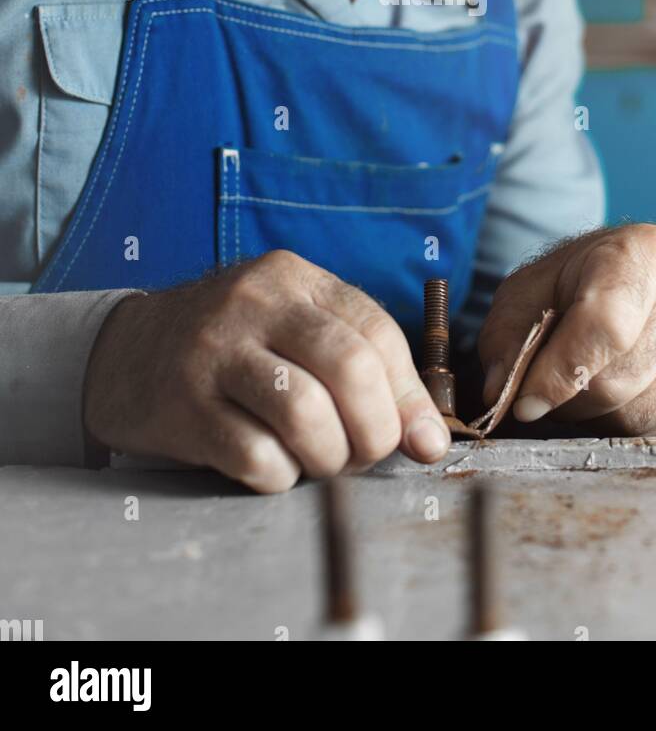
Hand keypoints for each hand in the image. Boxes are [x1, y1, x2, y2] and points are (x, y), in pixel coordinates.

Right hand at [83, 251, 451, 491]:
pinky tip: (271, 467)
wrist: (124, 352)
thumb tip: (430, 442)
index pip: (377, 332)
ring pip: (306, 415)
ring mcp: (215, 352)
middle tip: (362, 456)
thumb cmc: (233, 347)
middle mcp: (256, 303)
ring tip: (318, 461)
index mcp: (295, 279)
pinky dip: (280, 477)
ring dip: (329, 459)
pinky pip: (256, 456)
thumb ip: (363, 367)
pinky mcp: (183, 406)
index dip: (408, 397)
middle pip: (350, 369)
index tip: (418, 442)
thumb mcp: (294, 328)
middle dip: (375, 432)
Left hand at [478, 226, 655, 435]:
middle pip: (618, 382)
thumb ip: (507, 337)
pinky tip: (618, 396)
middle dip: (568, 401)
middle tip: (545, 391)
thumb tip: (502, 393)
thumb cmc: (574, 285)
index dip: (560, 373)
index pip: (606, 326)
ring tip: (583, 387)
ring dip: (595, 419)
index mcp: (644, 255)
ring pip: (639, 417)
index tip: (524, 404)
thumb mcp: (527, 292)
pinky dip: (627, 429)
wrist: (630, 279)